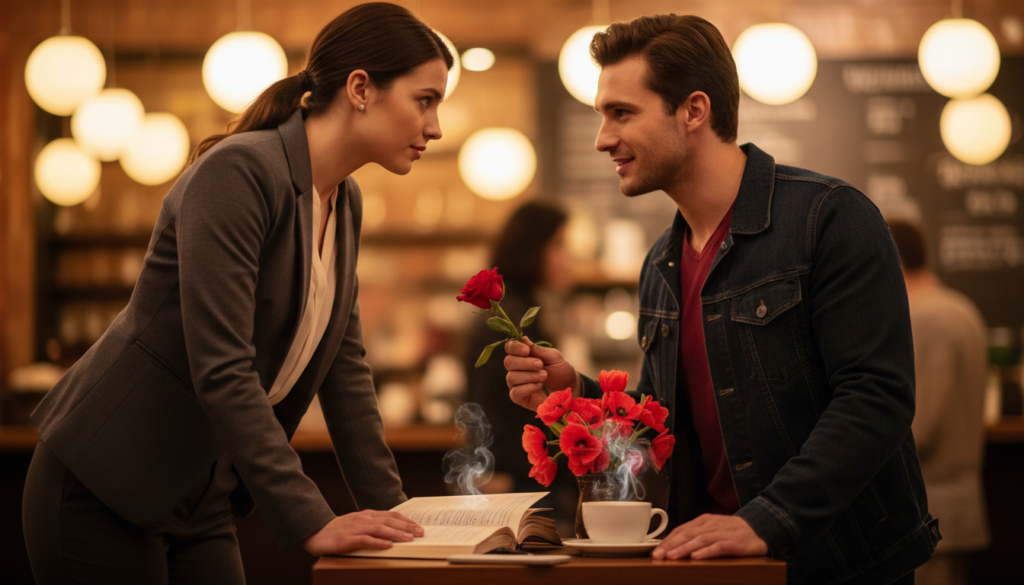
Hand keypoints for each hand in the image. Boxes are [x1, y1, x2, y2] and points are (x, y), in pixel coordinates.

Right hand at [301, 510, 423, 555]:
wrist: (316, 532)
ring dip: (397, 534)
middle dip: (407, 526)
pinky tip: (388, 546)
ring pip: (380, 529)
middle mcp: (364, 519)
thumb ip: (373, 525)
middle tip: (420, 532)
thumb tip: (392, 531)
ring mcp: (356, 528)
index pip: (391, 515)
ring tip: (410, 539)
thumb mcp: (358, 523)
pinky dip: (378, 543)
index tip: (418, 525)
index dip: (406, 520)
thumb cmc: (339, 530)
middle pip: (389, 521)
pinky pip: (365, 540)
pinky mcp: (348, 539)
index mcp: (367, 515)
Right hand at [503, 336, 579, 410]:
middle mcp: (516, 369)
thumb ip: (538, 350)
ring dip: (530, 376)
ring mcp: (516, 383)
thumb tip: (523, 339)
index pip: (510, 348)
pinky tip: (539, 385)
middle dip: (525, 363)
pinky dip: (528, 387)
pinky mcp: (519, 398)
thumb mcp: (553, 357)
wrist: (570, 389)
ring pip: (511, 377)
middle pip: (508, 362)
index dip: (515, 348)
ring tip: (544, 376)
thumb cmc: (561, 371)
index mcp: (523, 356)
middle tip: (540, 365)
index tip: (526, 351)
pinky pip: (515, 392)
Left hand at [651, 514, 767, 560]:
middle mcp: (710, 525)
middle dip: (670, 546)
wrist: (759, 528)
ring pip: (699, 541)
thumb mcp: (712, 530)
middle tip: (657, 555)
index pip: (681, 530)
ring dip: (684, 549)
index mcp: (703, 521)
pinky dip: (706, 552)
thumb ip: (696, 536)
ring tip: (671, 557)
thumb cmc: (732, 532)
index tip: (655, 551)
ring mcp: (722, 533)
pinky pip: (718, 547)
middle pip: (687, 535)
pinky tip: (696, 557)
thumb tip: (674, 547)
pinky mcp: (734, 542)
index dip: (667, 541)